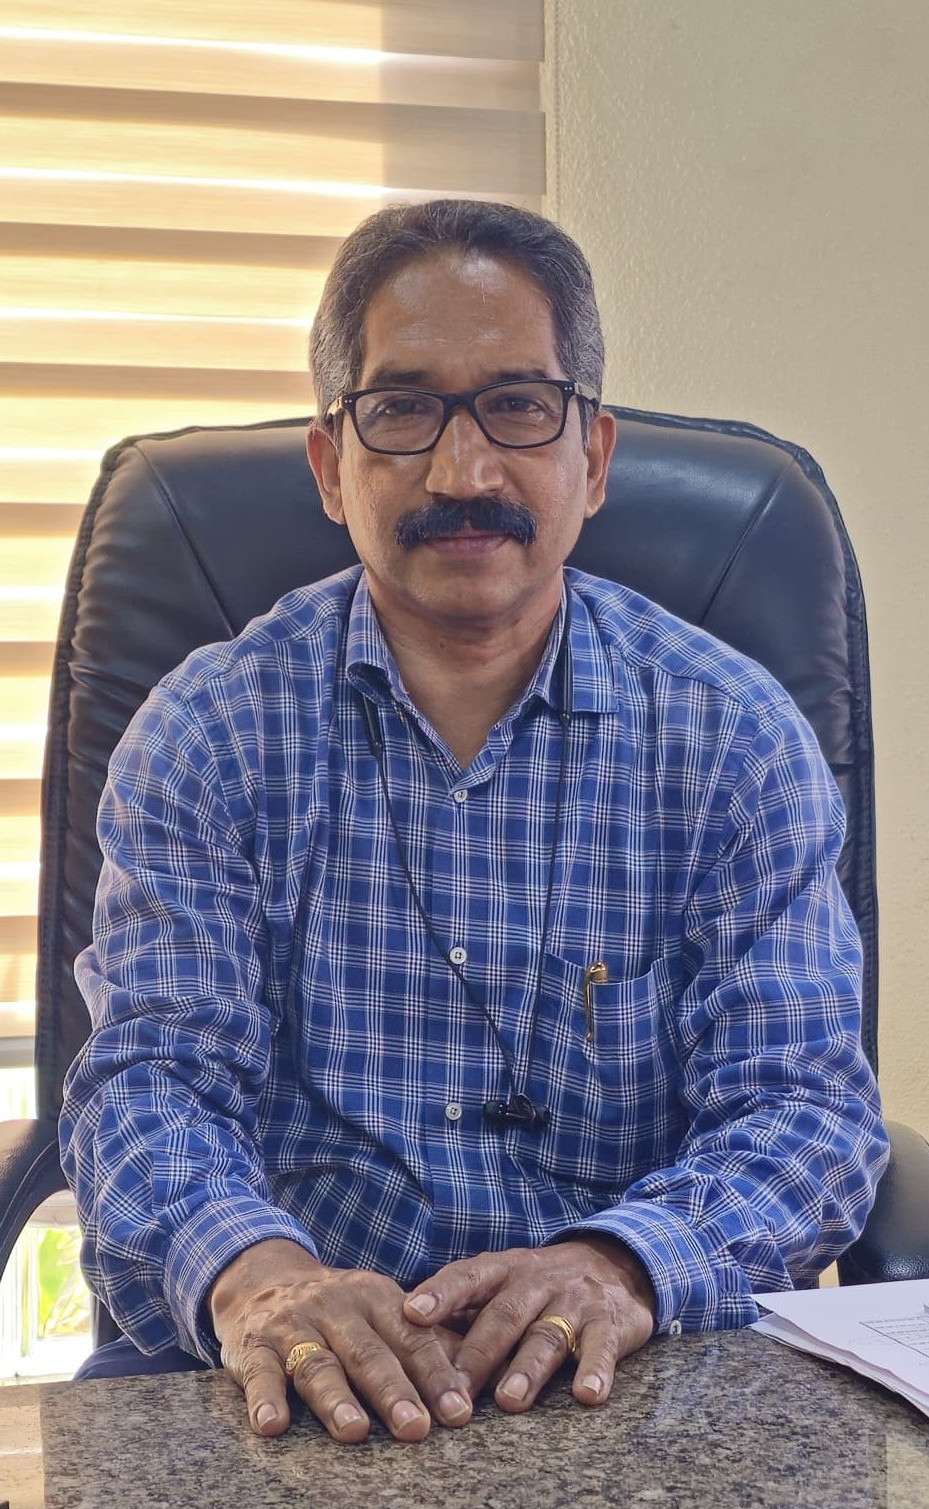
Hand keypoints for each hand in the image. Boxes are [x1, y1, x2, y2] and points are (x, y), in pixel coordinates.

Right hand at [208, 1238, 471, 1442]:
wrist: (262, 1279)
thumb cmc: (339, 1310)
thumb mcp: (381, 1311)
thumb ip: (425, 1341)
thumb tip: (482, 1376)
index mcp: (376, 1298)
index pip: (412, 1338)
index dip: (436, 1374)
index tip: (459, 1412)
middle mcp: (336, 1308)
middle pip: (368, 1353)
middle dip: (394, 1391)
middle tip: (417, 1429)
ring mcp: (294, 1327)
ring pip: (318, 1365)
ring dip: (336, 1400)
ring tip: (355, 1430)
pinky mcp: (254, 1348)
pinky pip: (260, 1374)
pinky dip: (265, 1399)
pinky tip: (272, 1425)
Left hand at [402, 1237, 655, 1412]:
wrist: (614, 1265)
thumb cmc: (537, 1287)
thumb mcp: (501, 1286)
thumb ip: (461, 1312)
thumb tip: (403, 1346)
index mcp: (502, 1270)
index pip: (466, 1277)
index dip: (440, 1293)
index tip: (411, 1313)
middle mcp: (535, 1281)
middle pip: (503, 1316)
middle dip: (477, 1355)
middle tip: (453, 1393)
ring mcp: (573, 1301)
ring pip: (546, 1335)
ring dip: (527, 1369)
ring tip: (509, 1401)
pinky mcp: (609, 1324)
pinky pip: (601, 1347)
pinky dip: (595, 1371)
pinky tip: (588, 1395)